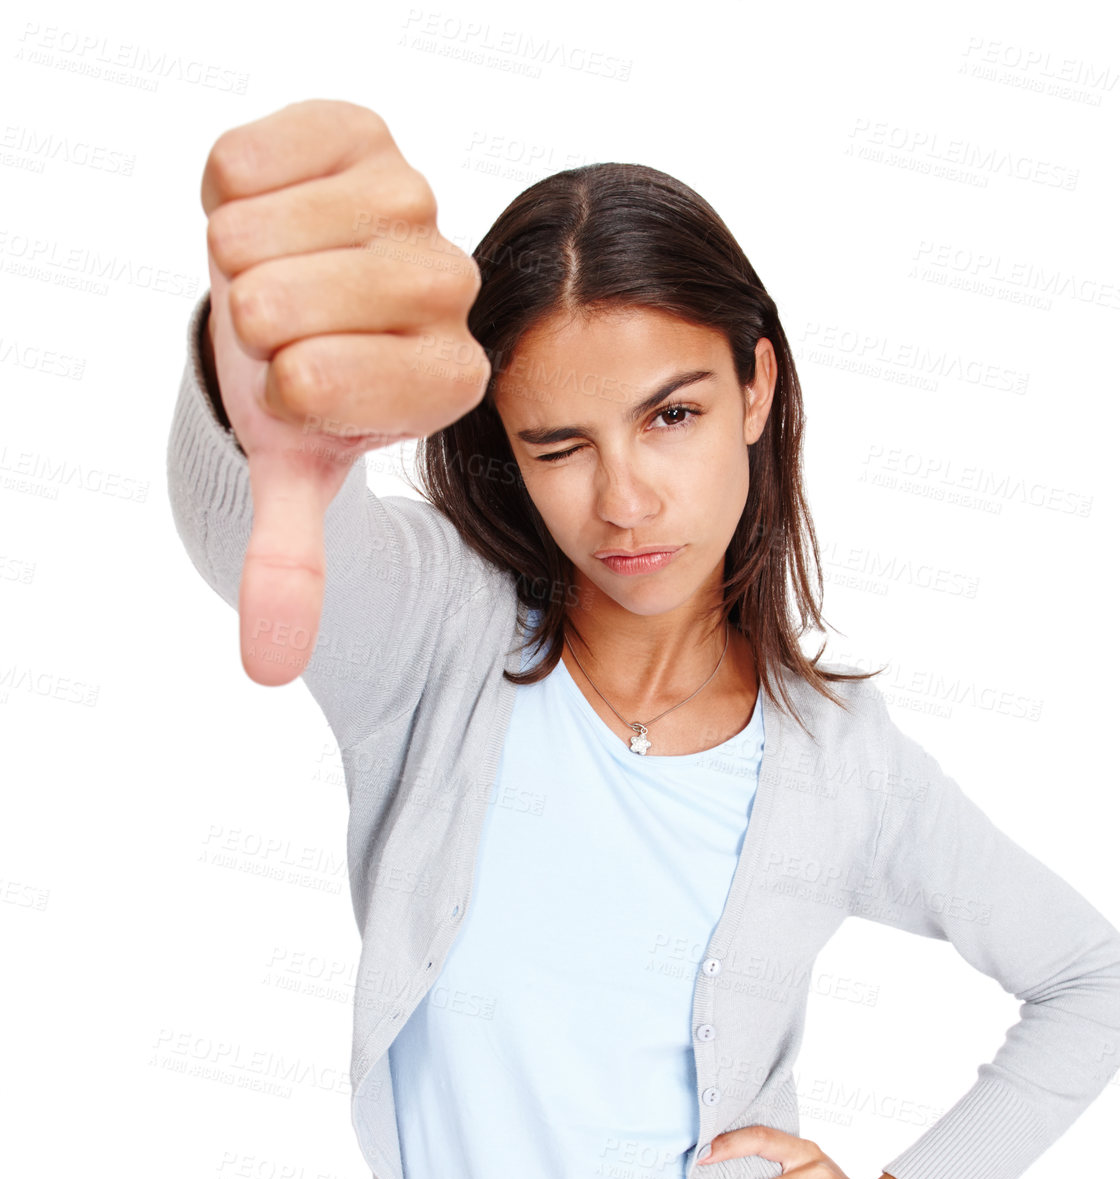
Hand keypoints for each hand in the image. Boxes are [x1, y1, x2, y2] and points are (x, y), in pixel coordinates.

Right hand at [201, 98, 490, 685]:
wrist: (294, 292)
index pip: (310, 384)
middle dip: (249, 325)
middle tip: (282, 326)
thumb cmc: (304, 386)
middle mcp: (453, 286)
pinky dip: (229, 192)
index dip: (275, 388)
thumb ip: (292, 565)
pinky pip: (244, 162)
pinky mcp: (364, 132)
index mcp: (452, 379)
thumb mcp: (299, 475)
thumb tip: (267, 668)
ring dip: (236, 259)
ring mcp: (414, 201)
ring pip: (255, 235)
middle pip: (278, 307)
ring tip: (280, 271)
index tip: (302, 385)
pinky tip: (274, 212)